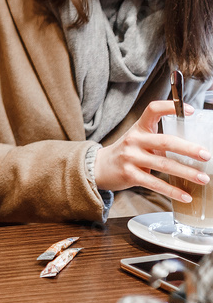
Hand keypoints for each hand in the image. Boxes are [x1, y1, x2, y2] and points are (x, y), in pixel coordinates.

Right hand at [95, 100, 211, 201]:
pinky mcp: (130, 175)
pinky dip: (172, 191)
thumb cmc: (128, 152)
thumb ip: (160, 139)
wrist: (100, 167)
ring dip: (186, 172)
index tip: (190, 110)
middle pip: (165, 142)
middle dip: (188, 149)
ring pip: (164, 164)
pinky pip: (155, 183)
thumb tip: (194, 147)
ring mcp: (131, 157)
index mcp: (139, 128)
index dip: (170, 107)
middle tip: (206, 155)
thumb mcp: (139, 139)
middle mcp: (134, 140)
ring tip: (202, 178)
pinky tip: (185, 195)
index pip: (153, 110)